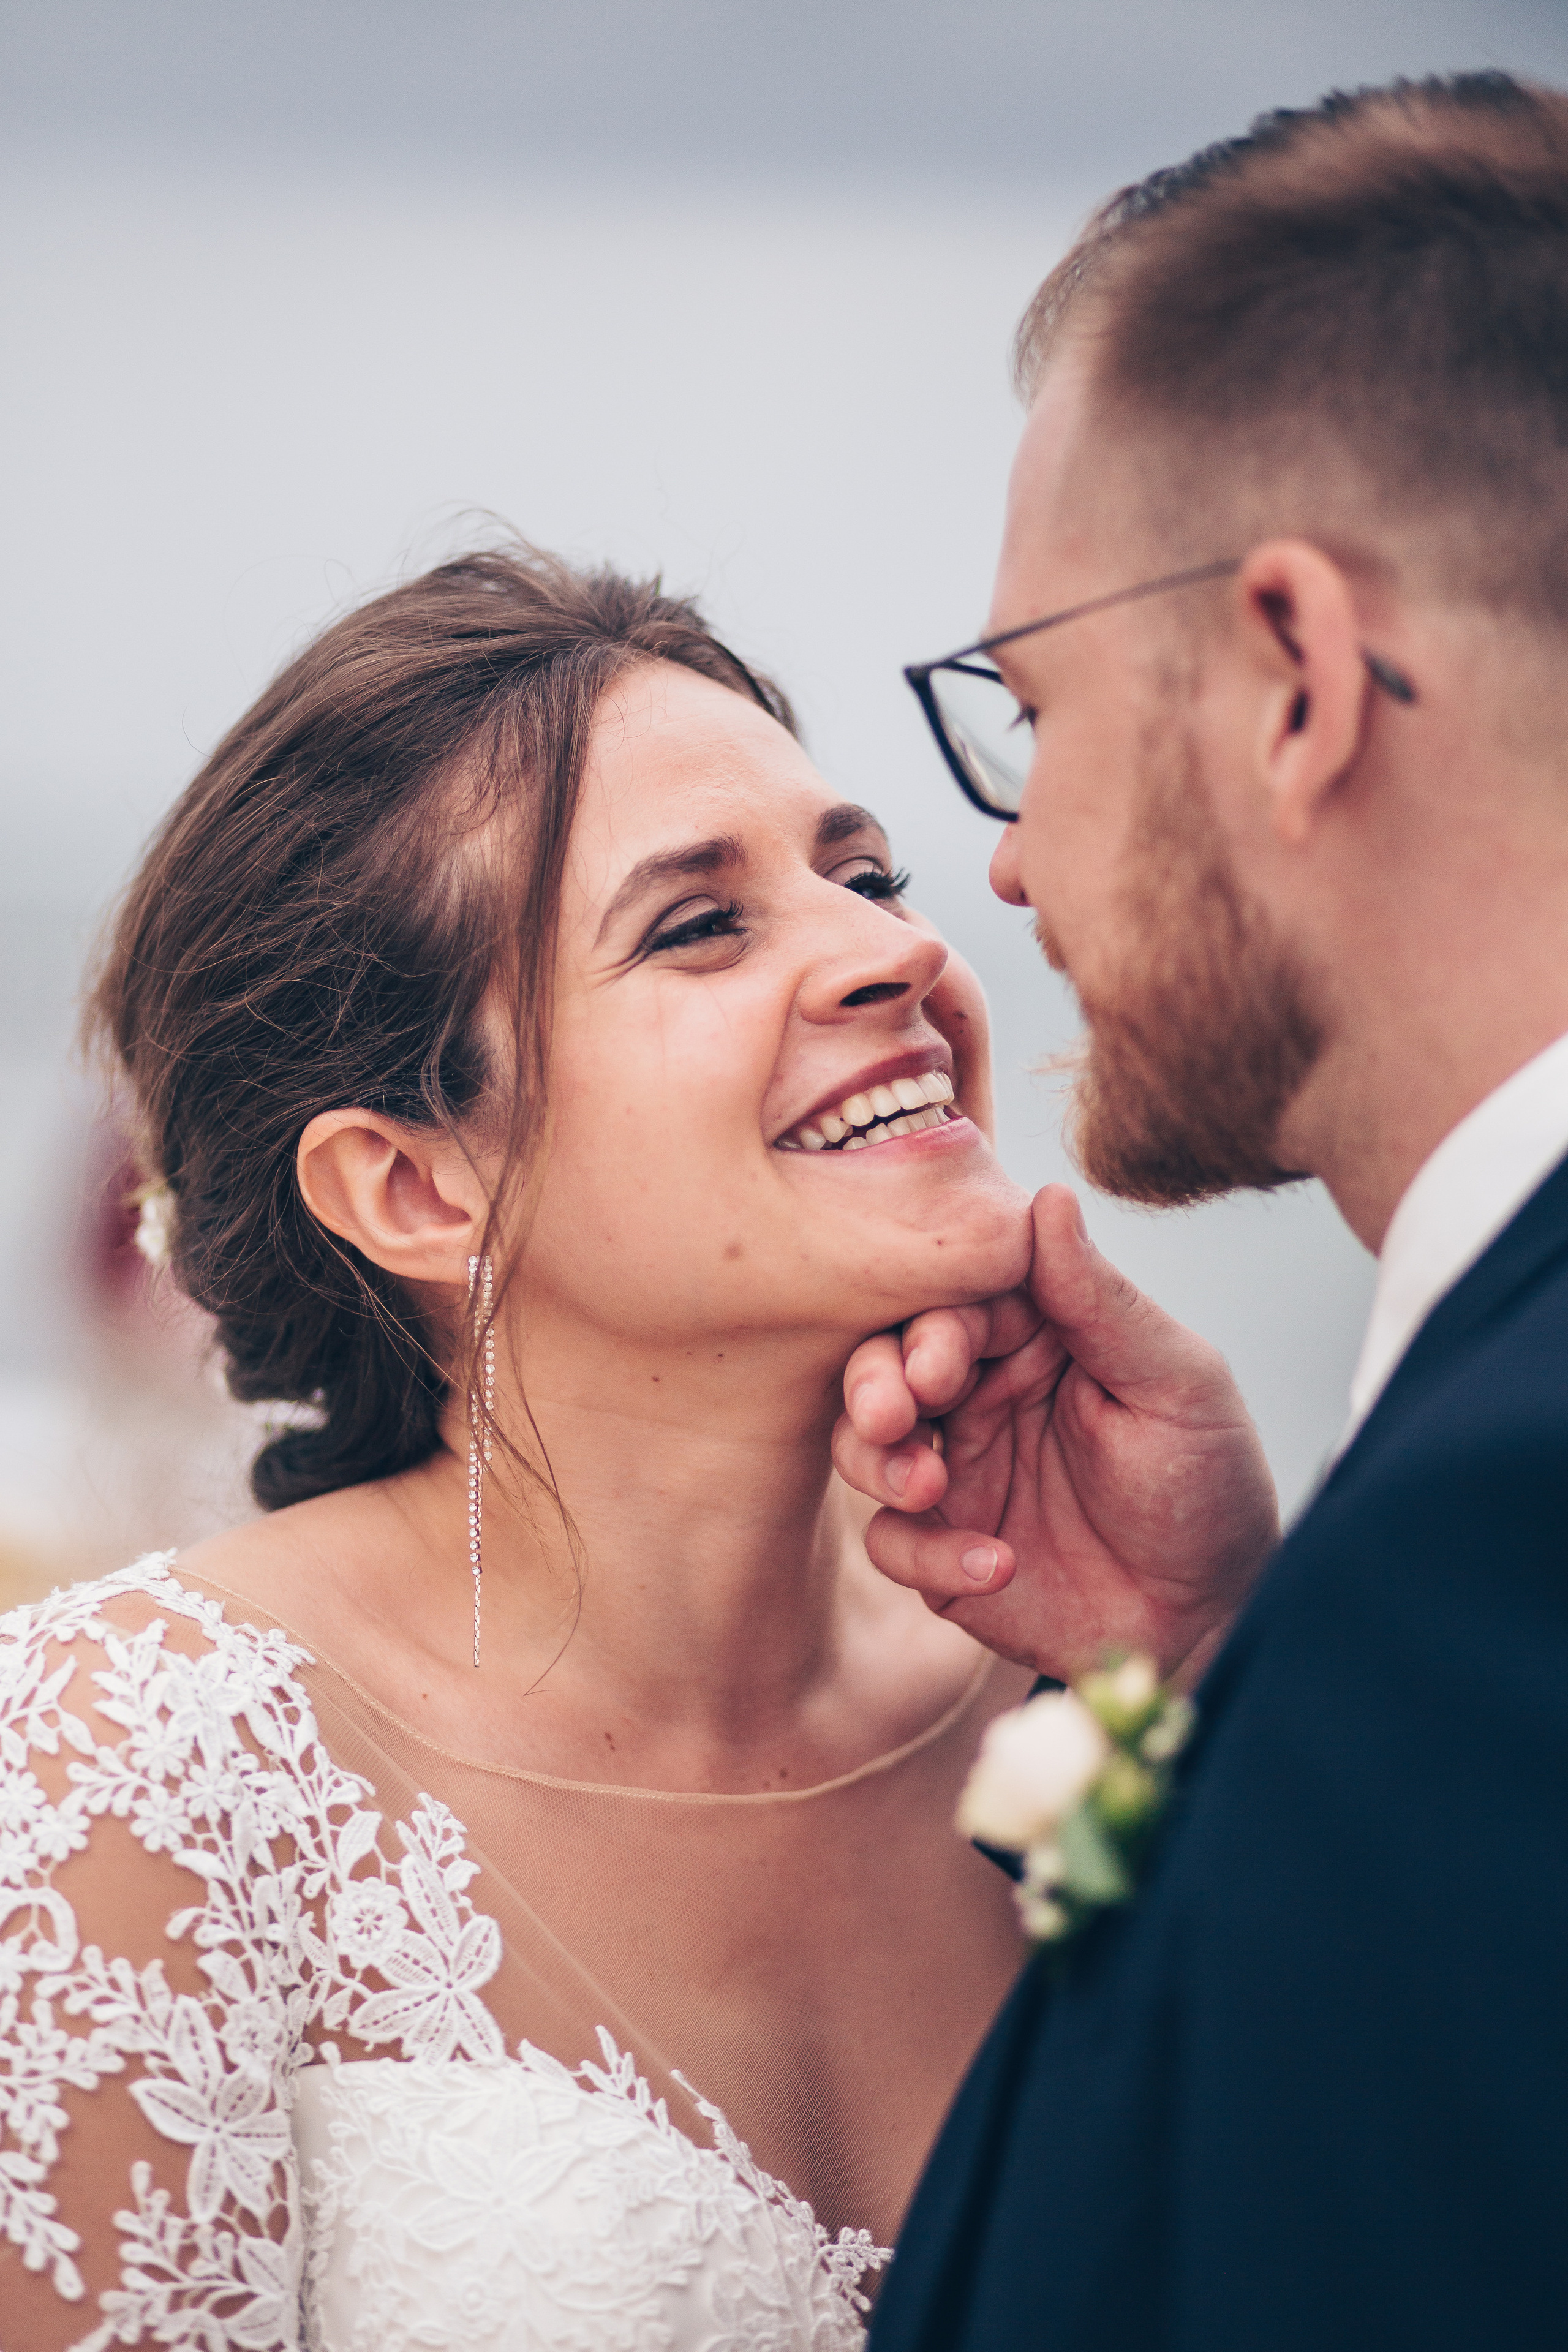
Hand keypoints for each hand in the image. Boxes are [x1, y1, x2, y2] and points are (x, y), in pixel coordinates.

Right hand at [831, 1186, 1278, 1682]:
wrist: (1214, 1619)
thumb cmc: (1208, 1487)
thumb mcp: (1175, 1384)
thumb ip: (1103, 1300)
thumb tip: (1049, 1197)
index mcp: (1036, 1337)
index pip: (957, 1299)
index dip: (932, 1321)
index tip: (938, 1358)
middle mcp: (983, 1394)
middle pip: (888, 1361)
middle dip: (877, 1380)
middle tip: (897, 1412)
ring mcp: (958, 1471)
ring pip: (863, 1442)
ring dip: (878, 1458)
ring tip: (929, 1485)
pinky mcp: (942, 1552)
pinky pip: (891, 1540)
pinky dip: (927, 1550)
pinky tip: (995, 1563)